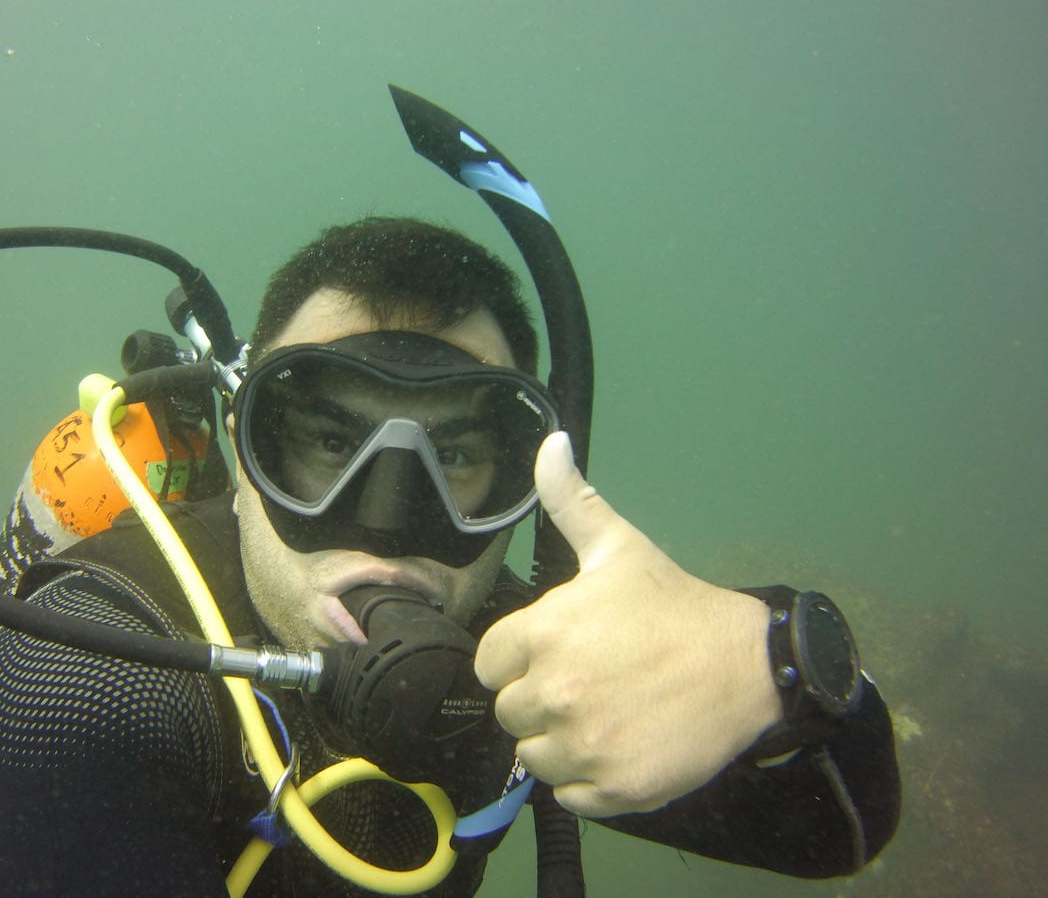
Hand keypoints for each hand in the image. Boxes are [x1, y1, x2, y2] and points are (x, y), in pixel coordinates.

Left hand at [474, 432, 782, 816]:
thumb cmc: (675, 604)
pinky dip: (590, 780)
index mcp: (543, 633)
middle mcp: (555, 692)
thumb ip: (571, 501)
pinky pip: (570, 795)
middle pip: (510, 712)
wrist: (748, 666)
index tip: (558, 652)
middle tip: (589, 682)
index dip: (520, 657)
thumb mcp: (619, 547)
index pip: (490, 663)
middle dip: (541, 699)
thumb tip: (550, 443)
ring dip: (561, 742)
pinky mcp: (615, 788)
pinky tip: (620, 746)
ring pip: (534, 758)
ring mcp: (585, 745)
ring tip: (605, 714)